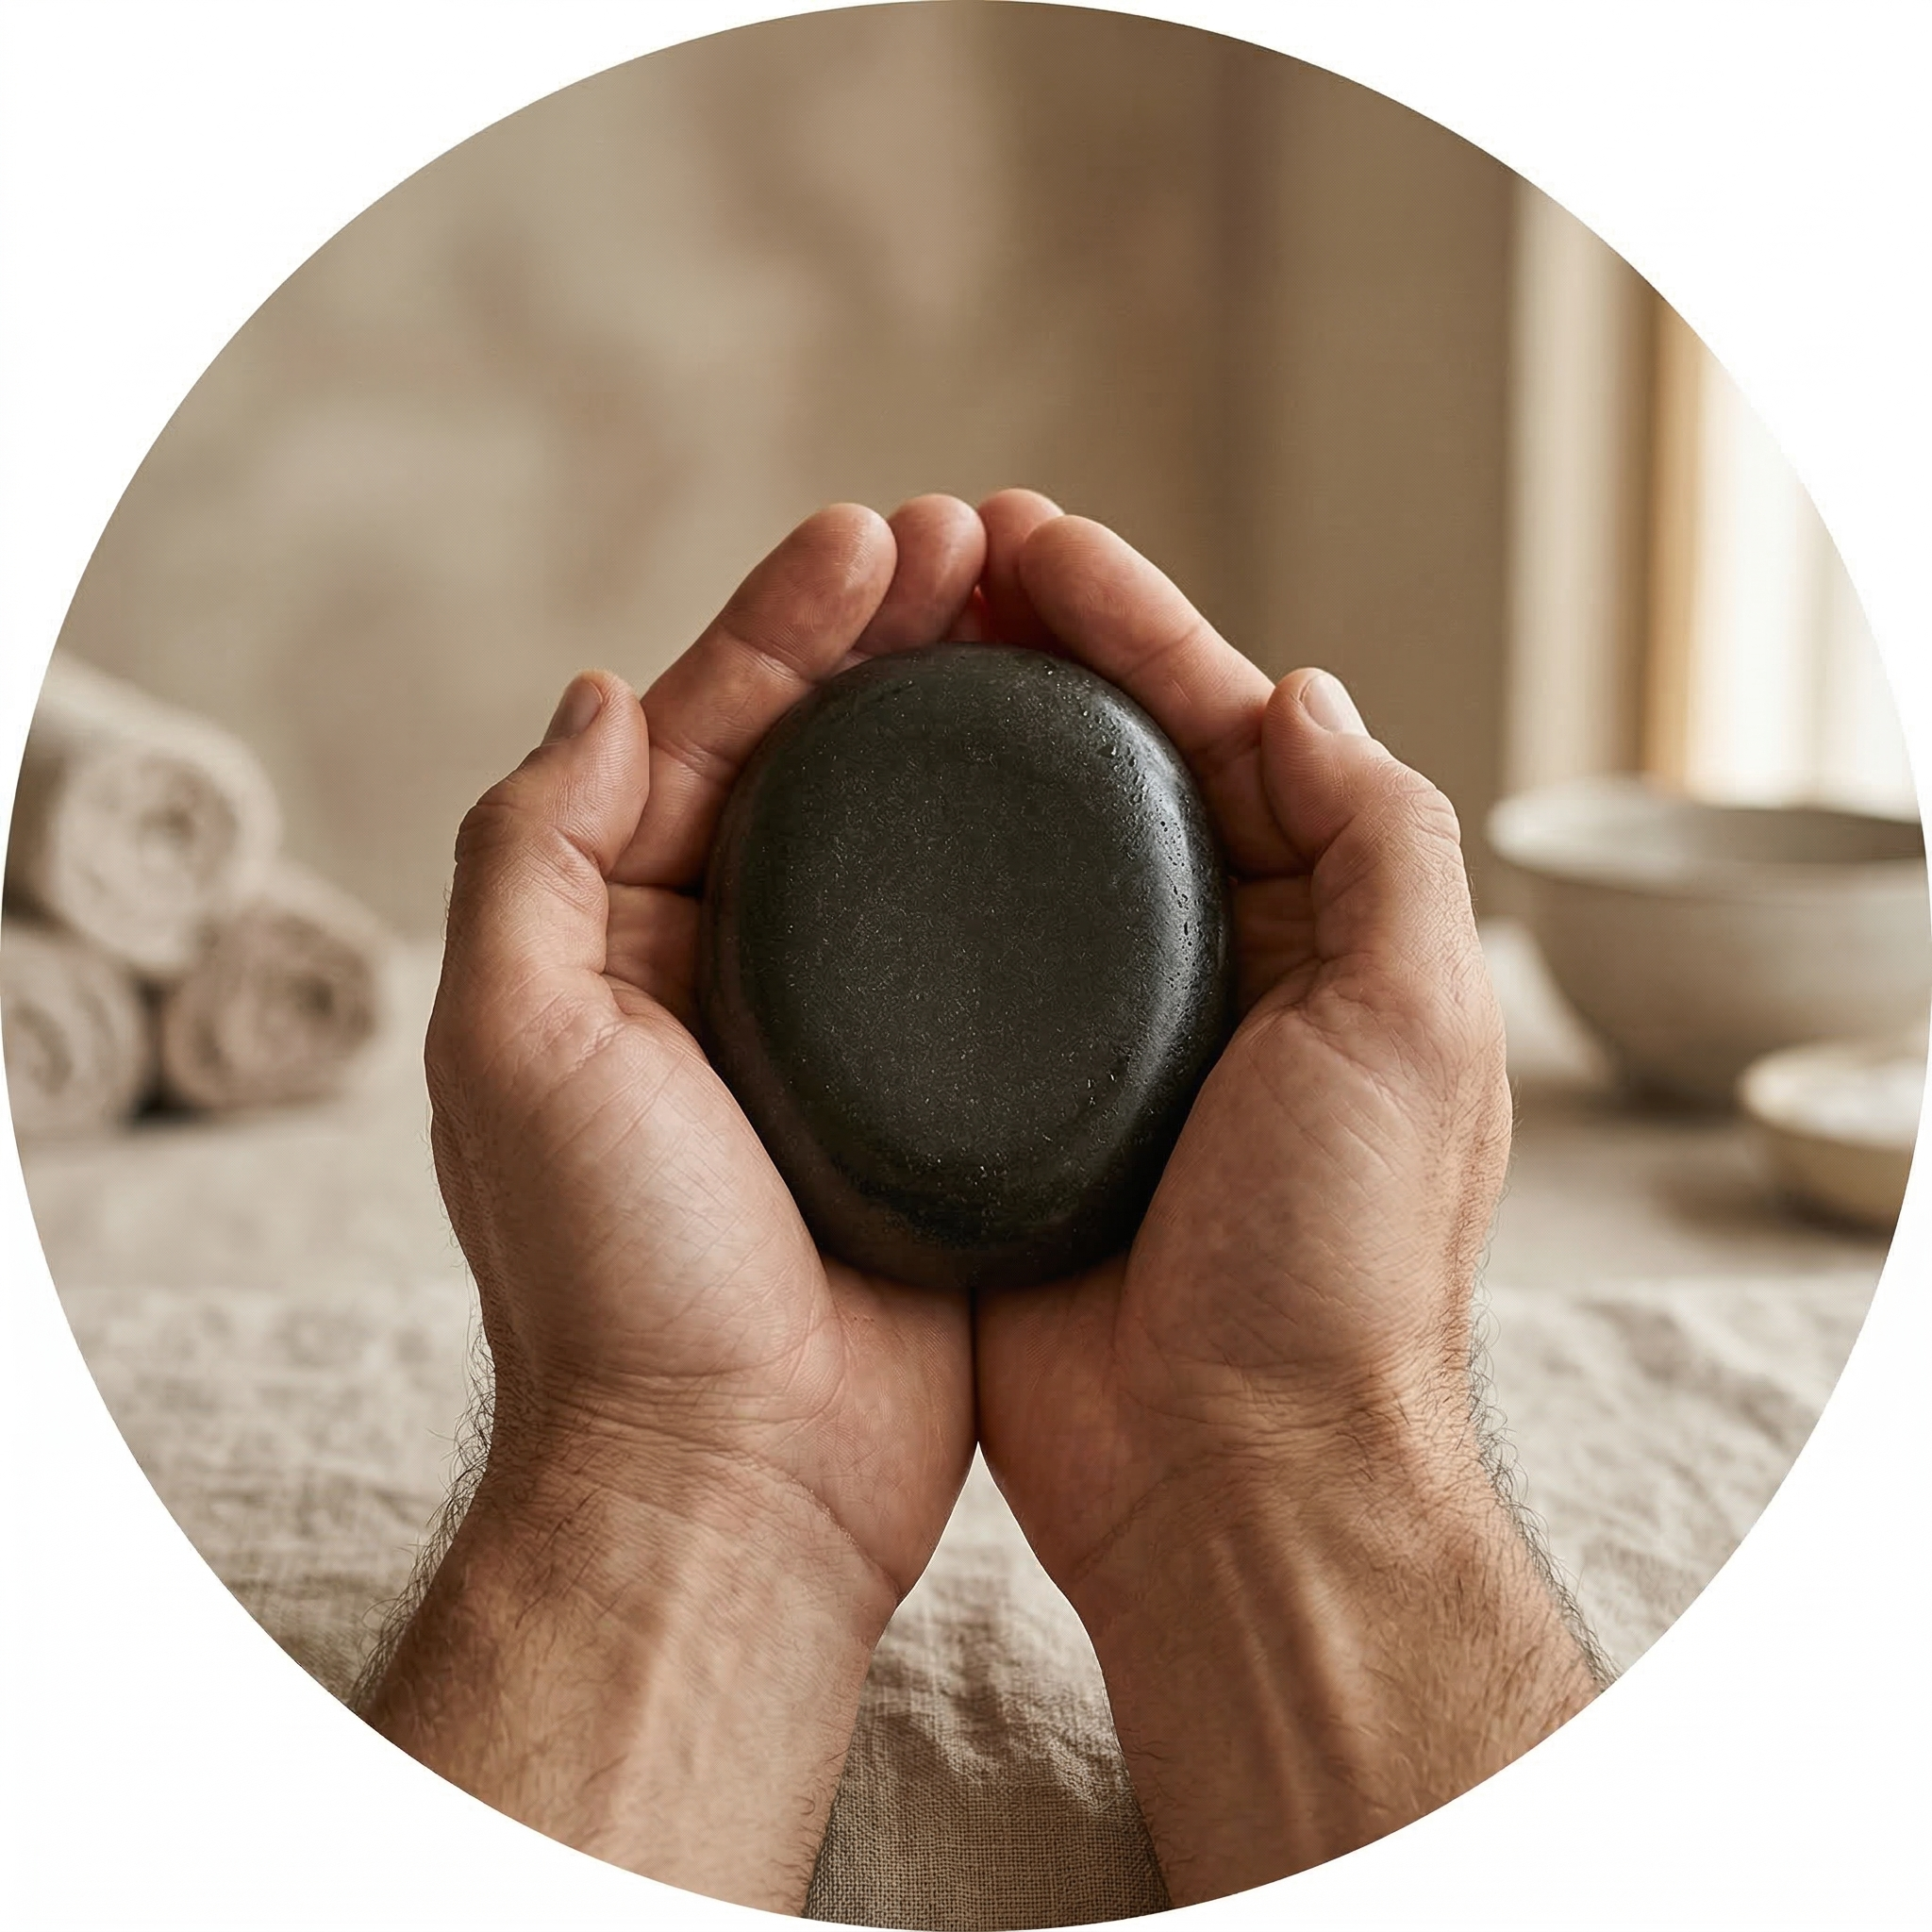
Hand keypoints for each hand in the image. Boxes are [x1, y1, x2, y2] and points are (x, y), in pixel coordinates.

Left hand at [365, 499, 984, 1909]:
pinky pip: (981, 943)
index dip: (787, 623)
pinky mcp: (936, 1095)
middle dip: (887, 639)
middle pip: (815, 759)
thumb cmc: (617, 1281)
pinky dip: (1023, 855)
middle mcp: (723, 967)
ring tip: (1041, 620)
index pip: (705, 730)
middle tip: (980, 543)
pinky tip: (1086, 792)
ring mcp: (837, 1028)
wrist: (740, 1477)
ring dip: (961, 722)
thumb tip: (592, 693)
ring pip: (906, 834)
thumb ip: (529, 859)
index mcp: (618, 938)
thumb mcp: (513, 1049)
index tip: (878, 537)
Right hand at [970, 491, 1601, 1901]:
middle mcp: (1203, 967)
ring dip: (950, 739)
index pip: (1215, 726)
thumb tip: (1302, 692)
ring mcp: (1088, 1036)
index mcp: (1312, 928)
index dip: (1130, 620)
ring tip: (867, 641)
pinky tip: (828, 808)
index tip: (1029, 537)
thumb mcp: (1416, 1028)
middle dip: (1026, 651)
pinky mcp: (991, 1107)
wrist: (1219, 1470)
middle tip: (929, 552)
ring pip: (1012, 850)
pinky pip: (939, 958)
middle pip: (1104, 767)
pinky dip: (894, 873)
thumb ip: (1384, 842)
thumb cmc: (1331, 1265)